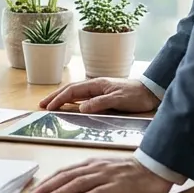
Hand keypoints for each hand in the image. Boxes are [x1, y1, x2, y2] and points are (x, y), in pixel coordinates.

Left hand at [28, 157, 178, 192]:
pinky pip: (99, 192)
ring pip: (78, 184)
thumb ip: (89, 176)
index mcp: (91, 164)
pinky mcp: (119, 186)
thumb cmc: (129, 172)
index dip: (48, 182)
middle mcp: (96, 168)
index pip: (64, 172)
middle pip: (66, 177)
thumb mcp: (105, 170)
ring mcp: (107, 176)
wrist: (155, 168)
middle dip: (47, 187)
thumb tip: (69, 188)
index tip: (34, 192)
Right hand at [39, 77, 158, 113]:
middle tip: (42, 104)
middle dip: (55, 97)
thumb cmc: (136, 95)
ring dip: (62, 99)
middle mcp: (96, 86)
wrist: (151, 92)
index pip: (72, 91)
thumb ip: (99, 103)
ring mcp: (99, 91)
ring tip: (52, 105)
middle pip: (70, 90)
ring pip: (76, 94)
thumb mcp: (118, 99)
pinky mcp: (104, 97)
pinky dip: (73, 102)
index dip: (59, 99)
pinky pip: (84, 99)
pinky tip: (71, 106)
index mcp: (96, 84)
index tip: (48, 107)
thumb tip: (80, 108)